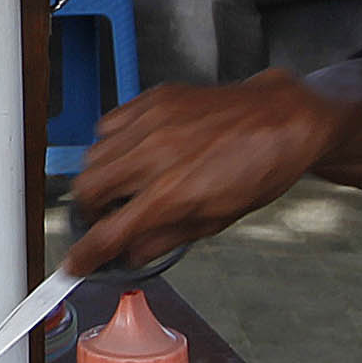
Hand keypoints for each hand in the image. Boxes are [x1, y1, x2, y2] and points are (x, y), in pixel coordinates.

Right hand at [59, 74, 344, 271]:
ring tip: (120, 186)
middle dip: (88, 213)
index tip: (77, 263)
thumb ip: (166, 238)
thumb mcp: (216, 219)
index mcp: (173, 195)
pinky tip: (130, 154)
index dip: (86, 256)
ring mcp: (152, 123)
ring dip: (97, 179)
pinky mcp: (154, 99)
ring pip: (92, 157)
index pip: (108, 234)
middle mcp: (155, 157)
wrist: (283, 120)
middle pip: (86, 192)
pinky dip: (110, 145)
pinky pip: (108, 125)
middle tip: (103, 220)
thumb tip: (131, 254)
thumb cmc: (260, 169)